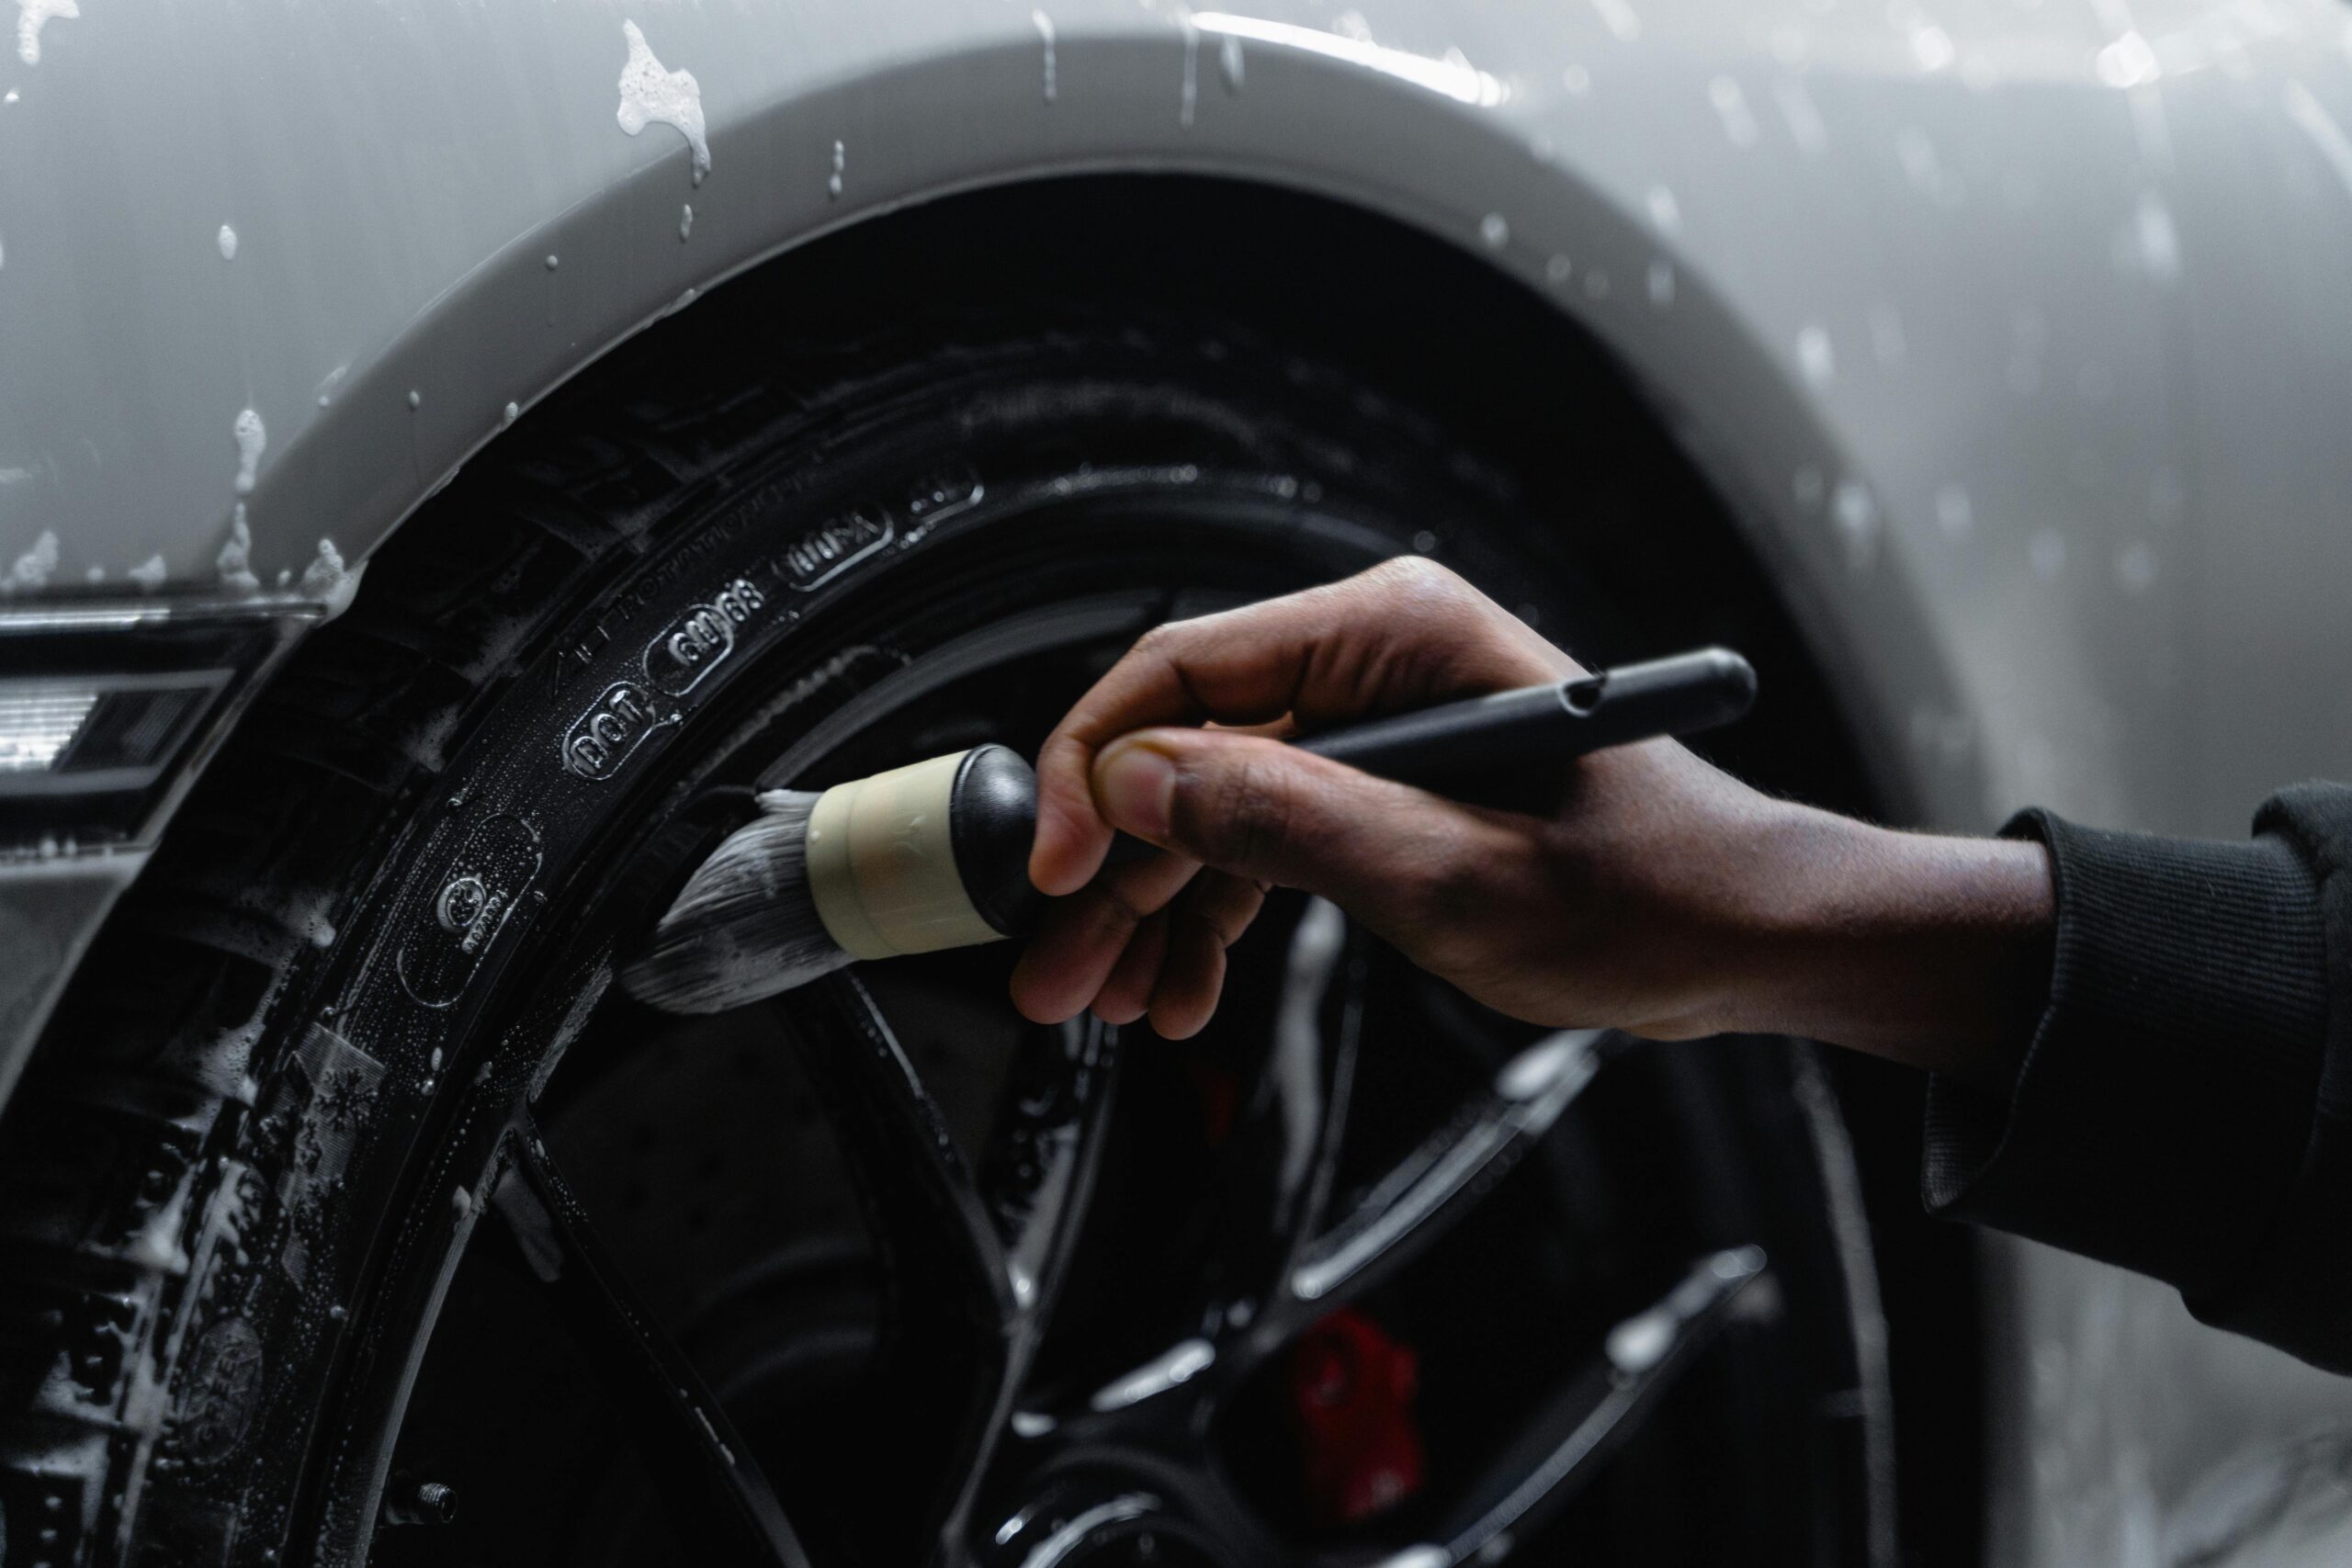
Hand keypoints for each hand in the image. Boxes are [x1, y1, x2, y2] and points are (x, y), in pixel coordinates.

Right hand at [1008, 558, 2052, 1083]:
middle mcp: (1372, 661)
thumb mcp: (1455, 874)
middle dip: (1115, 870)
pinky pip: (1263, 843)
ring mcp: (1372, 727)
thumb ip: (1291, 821)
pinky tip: (1183, 993)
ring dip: (1155, 910)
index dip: (1100, 772)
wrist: (1744, 937)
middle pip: (1185, 749)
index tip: (1057, 870)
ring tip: (1110, 1004)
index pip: (1187, 672)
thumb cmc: (1649, 890)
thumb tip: (1145, 782)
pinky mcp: (1380, 790)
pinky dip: (1217, 919)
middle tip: (1058, 970)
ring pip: (1210, 808)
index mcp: (1394, 633)